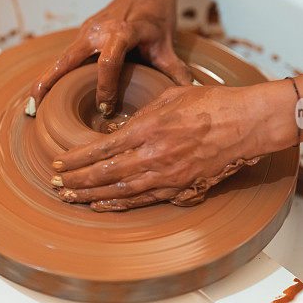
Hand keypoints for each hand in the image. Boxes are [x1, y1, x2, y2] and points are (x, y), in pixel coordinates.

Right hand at [27, 0, 192, 116]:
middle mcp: (98, 30)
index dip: (106, 86)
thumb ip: (175, 70)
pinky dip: (50, 76)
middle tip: (37, 108)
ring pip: (60, 59)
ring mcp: (86, 32)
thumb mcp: (167, 43)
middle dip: (52, 82)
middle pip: (68, 58)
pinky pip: (63, 58)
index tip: (106, 108)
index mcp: (122, 31)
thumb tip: (188, 96)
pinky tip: (40, 98)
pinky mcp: (80, 37)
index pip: (109, 60)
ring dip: (44, 80)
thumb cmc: (156, 18)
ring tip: (30, 108)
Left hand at [50, 81, 298, 210]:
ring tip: (70, 199)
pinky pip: (143, 200)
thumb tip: (115, 132)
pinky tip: (101, 205)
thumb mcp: (170, 97)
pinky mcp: (180, 187)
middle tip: (55, 185)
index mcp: (149, 128)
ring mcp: (167, 175)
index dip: (76, 159)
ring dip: (91, 196)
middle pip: (104, 173)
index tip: (58, 163)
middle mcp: (154, 155)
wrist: (247, 124)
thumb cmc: (212, 103)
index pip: (101, 148)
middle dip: (76, 181)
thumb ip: (140, 115)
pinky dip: (119, 204)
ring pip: (120, 191)